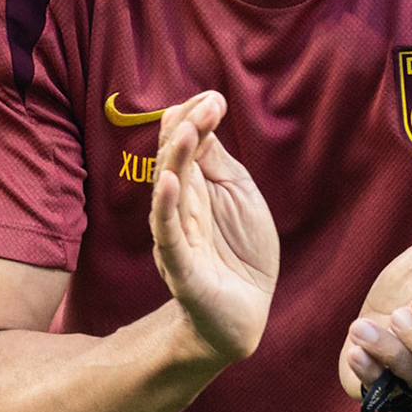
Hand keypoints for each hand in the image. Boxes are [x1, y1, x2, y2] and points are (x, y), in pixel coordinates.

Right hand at [150, 91, 279, 364]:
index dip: (195, 120)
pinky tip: (168, 182)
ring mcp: (178, 237)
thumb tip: (202, 118)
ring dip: (175, 160)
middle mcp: (179, 208)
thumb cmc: (241, 251)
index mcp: (194, 188)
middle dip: (187, 130)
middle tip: (206, 104)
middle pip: (174, 162)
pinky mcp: (182, 269)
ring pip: (168, 193)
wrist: (245, 313)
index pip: (185, 146)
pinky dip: (166, 207)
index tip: (213, 98)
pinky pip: (169, 235)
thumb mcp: (239, 195)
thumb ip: (218, 161)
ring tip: (185, 131)